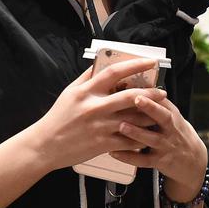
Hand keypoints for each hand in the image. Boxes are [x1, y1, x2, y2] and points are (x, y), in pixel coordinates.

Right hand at [26, 58, 166, 172]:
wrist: (46, 145)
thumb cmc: (58, 118)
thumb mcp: (69, 92)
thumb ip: (86, 78)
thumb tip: (99, 64)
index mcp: (87, 91)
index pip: (114, 72)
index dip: (135, 65)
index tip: (150, 62)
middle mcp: (95, 106)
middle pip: (129, 96)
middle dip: (150, 93)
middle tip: (163, 92)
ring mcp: (100, 126)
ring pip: (133, 119)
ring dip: (149, 116)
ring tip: (160, 114)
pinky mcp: (102, 144)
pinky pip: (127, 140)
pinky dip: (139, 138)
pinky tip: (147, 135)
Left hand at [109, 95, 207, 202]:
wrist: (192, 161)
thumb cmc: (177, 133)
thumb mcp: (174, 117)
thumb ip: (159, 103)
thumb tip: (139, 84)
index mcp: (173, 116)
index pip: (164, 102)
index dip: (153, 95)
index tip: (141, 87)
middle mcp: (171, 130)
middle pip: (163, 117)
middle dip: (151, 108)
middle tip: (136, 99)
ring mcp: (166, 146)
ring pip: (152, 139)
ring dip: (137, 133)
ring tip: (122, 126)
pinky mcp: (159, 162)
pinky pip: (143, 160)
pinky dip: (129, 157)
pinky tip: (114, 152)